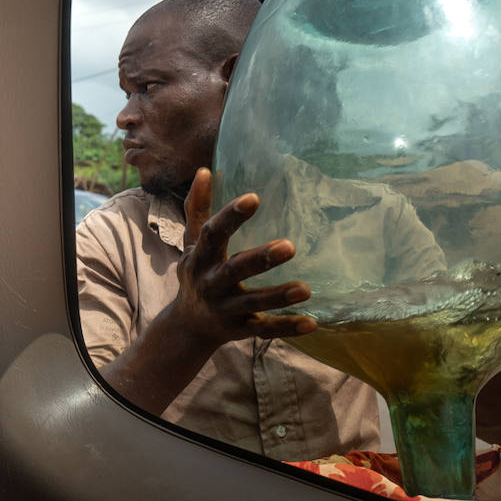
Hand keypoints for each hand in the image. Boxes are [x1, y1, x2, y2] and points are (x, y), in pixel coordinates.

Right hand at [163, 168, 316, 350]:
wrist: (188, 326)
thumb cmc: (197, 274)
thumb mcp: (191, 243)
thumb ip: (198, 209)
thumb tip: (204, 170)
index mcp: (200, 258)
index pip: (212, 234)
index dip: (231, 216)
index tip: (254, 198)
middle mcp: (211, 284)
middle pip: (235, 271)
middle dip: (261, 260)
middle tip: (290, 247)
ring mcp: (226, 309)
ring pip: (253, 303)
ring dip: (278, 296)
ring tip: (305, 290)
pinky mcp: (241, 329)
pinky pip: (265, 330)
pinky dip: (287, 328)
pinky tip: (312, 323)